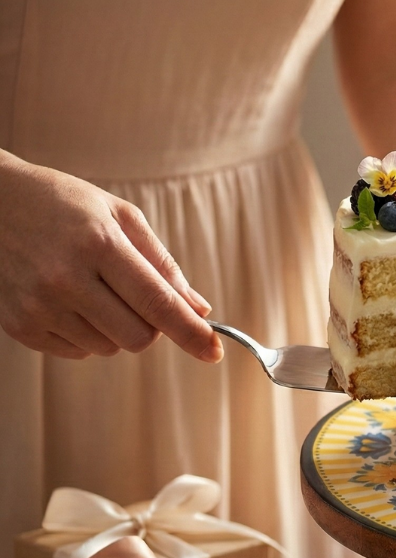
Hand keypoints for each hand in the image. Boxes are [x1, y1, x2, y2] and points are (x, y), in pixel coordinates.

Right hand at [0, 151, 221, 361]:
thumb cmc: (63, 205)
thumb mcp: (119, 216)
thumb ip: (163, 264)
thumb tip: (199, 310)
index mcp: (98, 244)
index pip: (158, 303)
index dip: (191, 333)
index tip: (213, 352)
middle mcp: (65, 278)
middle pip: (139, 337)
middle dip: (150, 325)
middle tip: (134, 295)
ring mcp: (39, 305)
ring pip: (110, 348)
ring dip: (115, 328)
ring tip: (92, 288)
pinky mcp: (20, 326)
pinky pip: (79, 352)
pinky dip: (85, 333)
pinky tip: (68, 299)